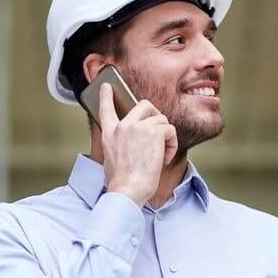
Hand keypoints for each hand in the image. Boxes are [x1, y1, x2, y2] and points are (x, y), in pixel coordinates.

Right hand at [97, 82, 177, 205]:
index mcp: (109, 134)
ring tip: (161, 155)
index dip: (106, 96)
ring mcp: (137, 126)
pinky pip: (170, 130)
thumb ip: (121, 145)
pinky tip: (165, 158)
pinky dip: (172, 145)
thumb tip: (137, 143)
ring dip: (166, 138)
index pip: (106, 109)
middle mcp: (122, 126)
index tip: (106, 86)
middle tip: (160, 133)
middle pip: (144, 105)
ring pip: (162, 120)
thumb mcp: (113, 160)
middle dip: (156, 115)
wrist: (127, 190)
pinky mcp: (153, 131)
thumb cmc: (123, 183)